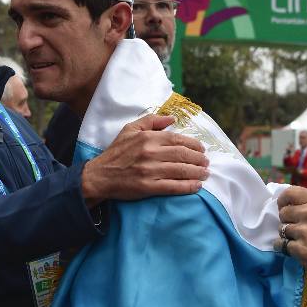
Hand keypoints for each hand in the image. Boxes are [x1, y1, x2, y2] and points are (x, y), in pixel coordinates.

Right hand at [81, 114, 207, 204]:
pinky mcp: (148, 187)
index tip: (202, 150)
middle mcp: (150, 153)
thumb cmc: (116, 153)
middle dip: (199, 159)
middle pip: (183, 155)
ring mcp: (150, 171)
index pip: (178, 139)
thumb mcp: (130, 129)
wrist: (100, 176)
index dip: (193, 145)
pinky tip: (197, 186)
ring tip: (205, 174)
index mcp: (148, 138)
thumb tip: (172, 118)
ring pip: (181, 170)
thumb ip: (151, 121)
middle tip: (206, 163)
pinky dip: (188, 187)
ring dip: (197, 173)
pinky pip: (173, 186)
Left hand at [276, 186, 306, 278]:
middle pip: (283, 213)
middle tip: (296, 227)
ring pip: (282, 230)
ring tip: (300, 240)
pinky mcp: (301, 249)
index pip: (289, 194)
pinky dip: (286, 248)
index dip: (283, 201)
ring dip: (288, 235)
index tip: (283, 206)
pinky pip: (282, 245)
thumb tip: (293, 205)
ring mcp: (304, 232)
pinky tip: (296, 249)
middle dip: (287, 220)